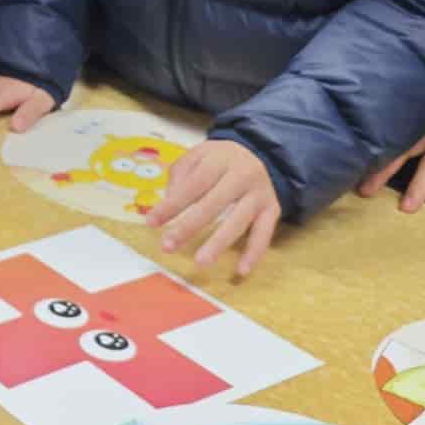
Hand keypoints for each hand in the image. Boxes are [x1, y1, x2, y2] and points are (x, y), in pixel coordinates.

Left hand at [143, 139, 282, 279]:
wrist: (262, 153)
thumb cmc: (220, 159)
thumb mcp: (198, 155)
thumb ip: (180, 175)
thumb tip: (168, 204)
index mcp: (220, 160)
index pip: (193, 185)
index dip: (172, 205)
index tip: (151, 223)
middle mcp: (242, 175)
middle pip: (213, 204)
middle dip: (189, 227)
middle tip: (168, 246)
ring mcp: (259, 194)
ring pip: (238, 221)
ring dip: (219, 243)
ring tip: (201, 262)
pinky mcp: (273, 210)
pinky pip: (264, 234)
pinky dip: (254, 253)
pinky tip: (241, 270)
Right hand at [357, 122, 424, 213]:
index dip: (420, 184)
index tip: (406, 207)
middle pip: (406, 146)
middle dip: (384, 168)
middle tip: (364, 190)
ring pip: (398, 132)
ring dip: (378, 151)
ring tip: (357, 169)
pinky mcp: (423, 106)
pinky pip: (400, 121)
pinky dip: (383, 134)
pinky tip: (366, 144)